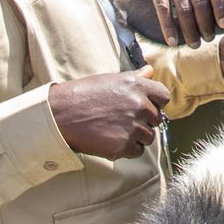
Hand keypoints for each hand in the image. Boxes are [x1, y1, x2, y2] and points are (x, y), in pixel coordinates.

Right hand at [49, 69, 170, 159]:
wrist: (60, 114)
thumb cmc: (83, 94)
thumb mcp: (110, 80)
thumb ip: (135, 78)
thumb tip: (150, 71)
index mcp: (137, 86)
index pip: (164, 96)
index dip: (155, 102)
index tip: (144, 106)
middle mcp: (139, 105)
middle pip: (157, 119)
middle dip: (144, 121)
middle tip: (123, 120)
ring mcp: (132, 127)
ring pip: (148, 137)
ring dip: (136, 136)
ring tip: (115, 130)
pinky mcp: (123, 146)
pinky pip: (137, 151)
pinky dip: (127, 149)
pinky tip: (111, 140)